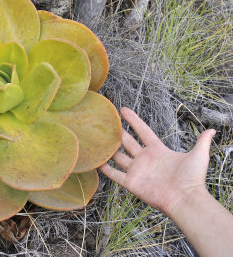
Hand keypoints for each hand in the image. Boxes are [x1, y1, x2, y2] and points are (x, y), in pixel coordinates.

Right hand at [99, 107, 215, 215]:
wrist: (185, 198)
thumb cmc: (192, 178)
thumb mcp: (198, 155)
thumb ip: (202, 142)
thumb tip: (212, 130)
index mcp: (158, 150)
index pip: (143, 131)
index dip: (134, 121)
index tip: (124, 110)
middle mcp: (145, 159)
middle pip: (128, 142)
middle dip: (118, 133)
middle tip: (107, 123)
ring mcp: (137, 171)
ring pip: (119, 157)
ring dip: (110, 149)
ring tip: (99, 140)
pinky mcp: (131, 183)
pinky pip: (115, 174)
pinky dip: (106, 169)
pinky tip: (96, 162)